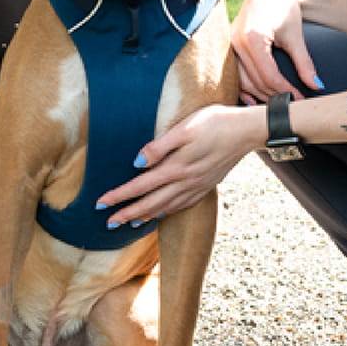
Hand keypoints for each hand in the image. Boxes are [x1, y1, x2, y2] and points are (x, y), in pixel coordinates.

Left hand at [95, 104, 264, 226]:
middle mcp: (185, 182)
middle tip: (108, 223)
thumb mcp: (184, 128)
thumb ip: (159, 147)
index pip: (139, 187)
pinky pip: (181, 206)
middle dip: (127, 214)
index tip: (100, 204)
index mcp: (175, 167)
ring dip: (145, 217)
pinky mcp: (206, 186)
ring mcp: (196, 187)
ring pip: (165, 208)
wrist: (247, 131)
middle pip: (150, 204)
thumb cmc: (214, 122)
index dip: (119, 196)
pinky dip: (166, 213)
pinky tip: (160, 213)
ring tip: (129, 223)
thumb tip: (136, 163)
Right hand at [231, 0, 323, 104]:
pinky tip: (253, 100)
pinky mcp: (229, 46)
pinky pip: (234, 73)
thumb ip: (304, 63)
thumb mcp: (296, 36)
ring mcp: (230, 44)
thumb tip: (316, 86)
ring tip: (276, 103)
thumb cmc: (284, 8)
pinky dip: (243, 88)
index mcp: (253, 37)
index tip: (298, 99)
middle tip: (290, 105)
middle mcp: (236, 42)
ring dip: (259, 94)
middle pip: (255, 80)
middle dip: (273, 95)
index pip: (268, 75)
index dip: (284, 90)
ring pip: (242, 80)